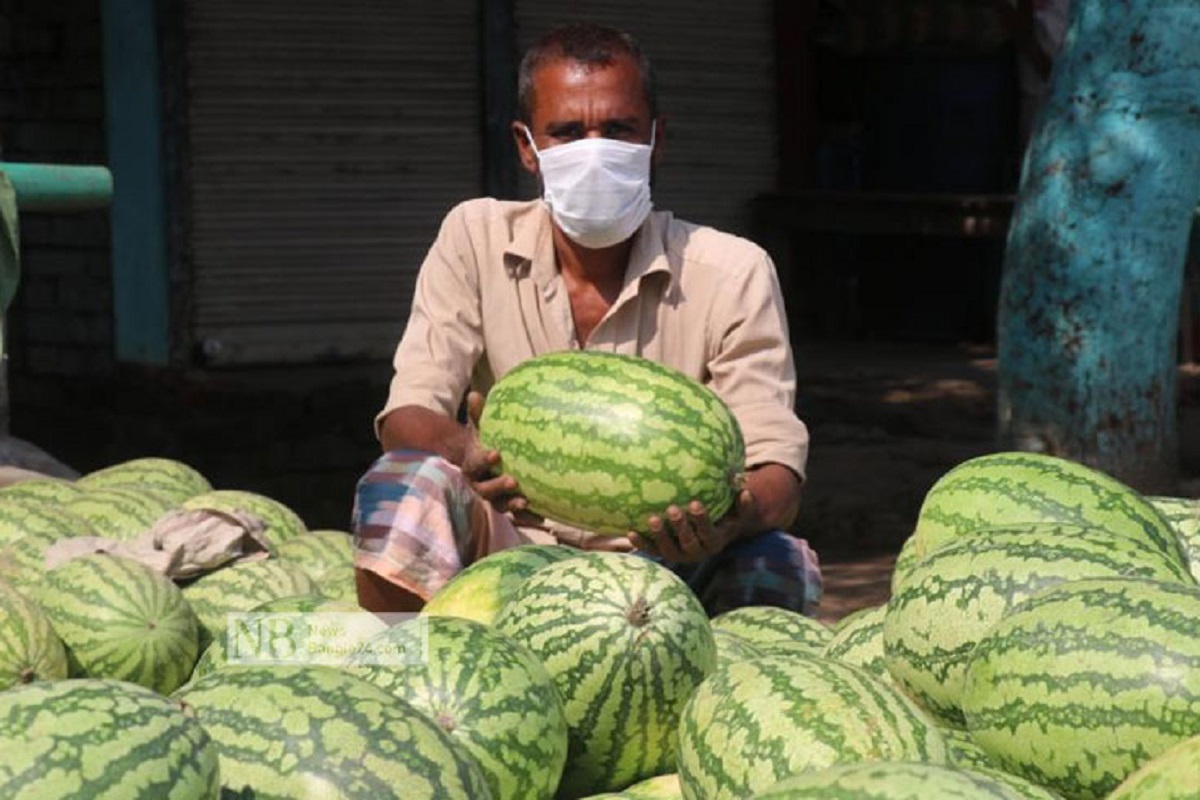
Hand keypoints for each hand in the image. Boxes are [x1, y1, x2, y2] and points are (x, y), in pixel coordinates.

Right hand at [460, 390, 532, 516]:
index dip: (483, 460)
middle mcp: (479, 484)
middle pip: (485, 489)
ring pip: (499, 505)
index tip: (496, 453)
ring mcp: (493, 497)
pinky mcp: (506, 505)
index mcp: (471, 465)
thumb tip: (475, 394)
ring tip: (525, 502)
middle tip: (514, 481)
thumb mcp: (479, 427)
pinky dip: (526, 517)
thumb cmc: (483, 440)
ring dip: (511, 504)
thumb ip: (478, 414)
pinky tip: (541, 517)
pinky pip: (514, 515)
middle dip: (498, 486)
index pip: (475, 464)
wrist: (480, 461)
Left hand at [629, 488, 758, 563]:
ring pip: (669, 551)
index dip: (702, 521)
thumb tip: (746, 490)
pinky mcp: (665, 553)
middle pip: (688, 543)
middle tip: (673, 509)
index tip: (695, 503)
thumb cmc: (727, 515)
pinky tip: (630, 532)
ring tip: (652, 518)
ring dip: (660, 536)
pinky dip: (642, 543)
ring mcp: (680, 555)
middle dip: (680, 527)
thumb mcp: (739, 511)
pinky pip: (652, 550)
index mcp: (715, 542)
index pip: (709, 534)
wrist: (712, 532)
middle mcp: (698, 553)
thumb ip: (744, 503)